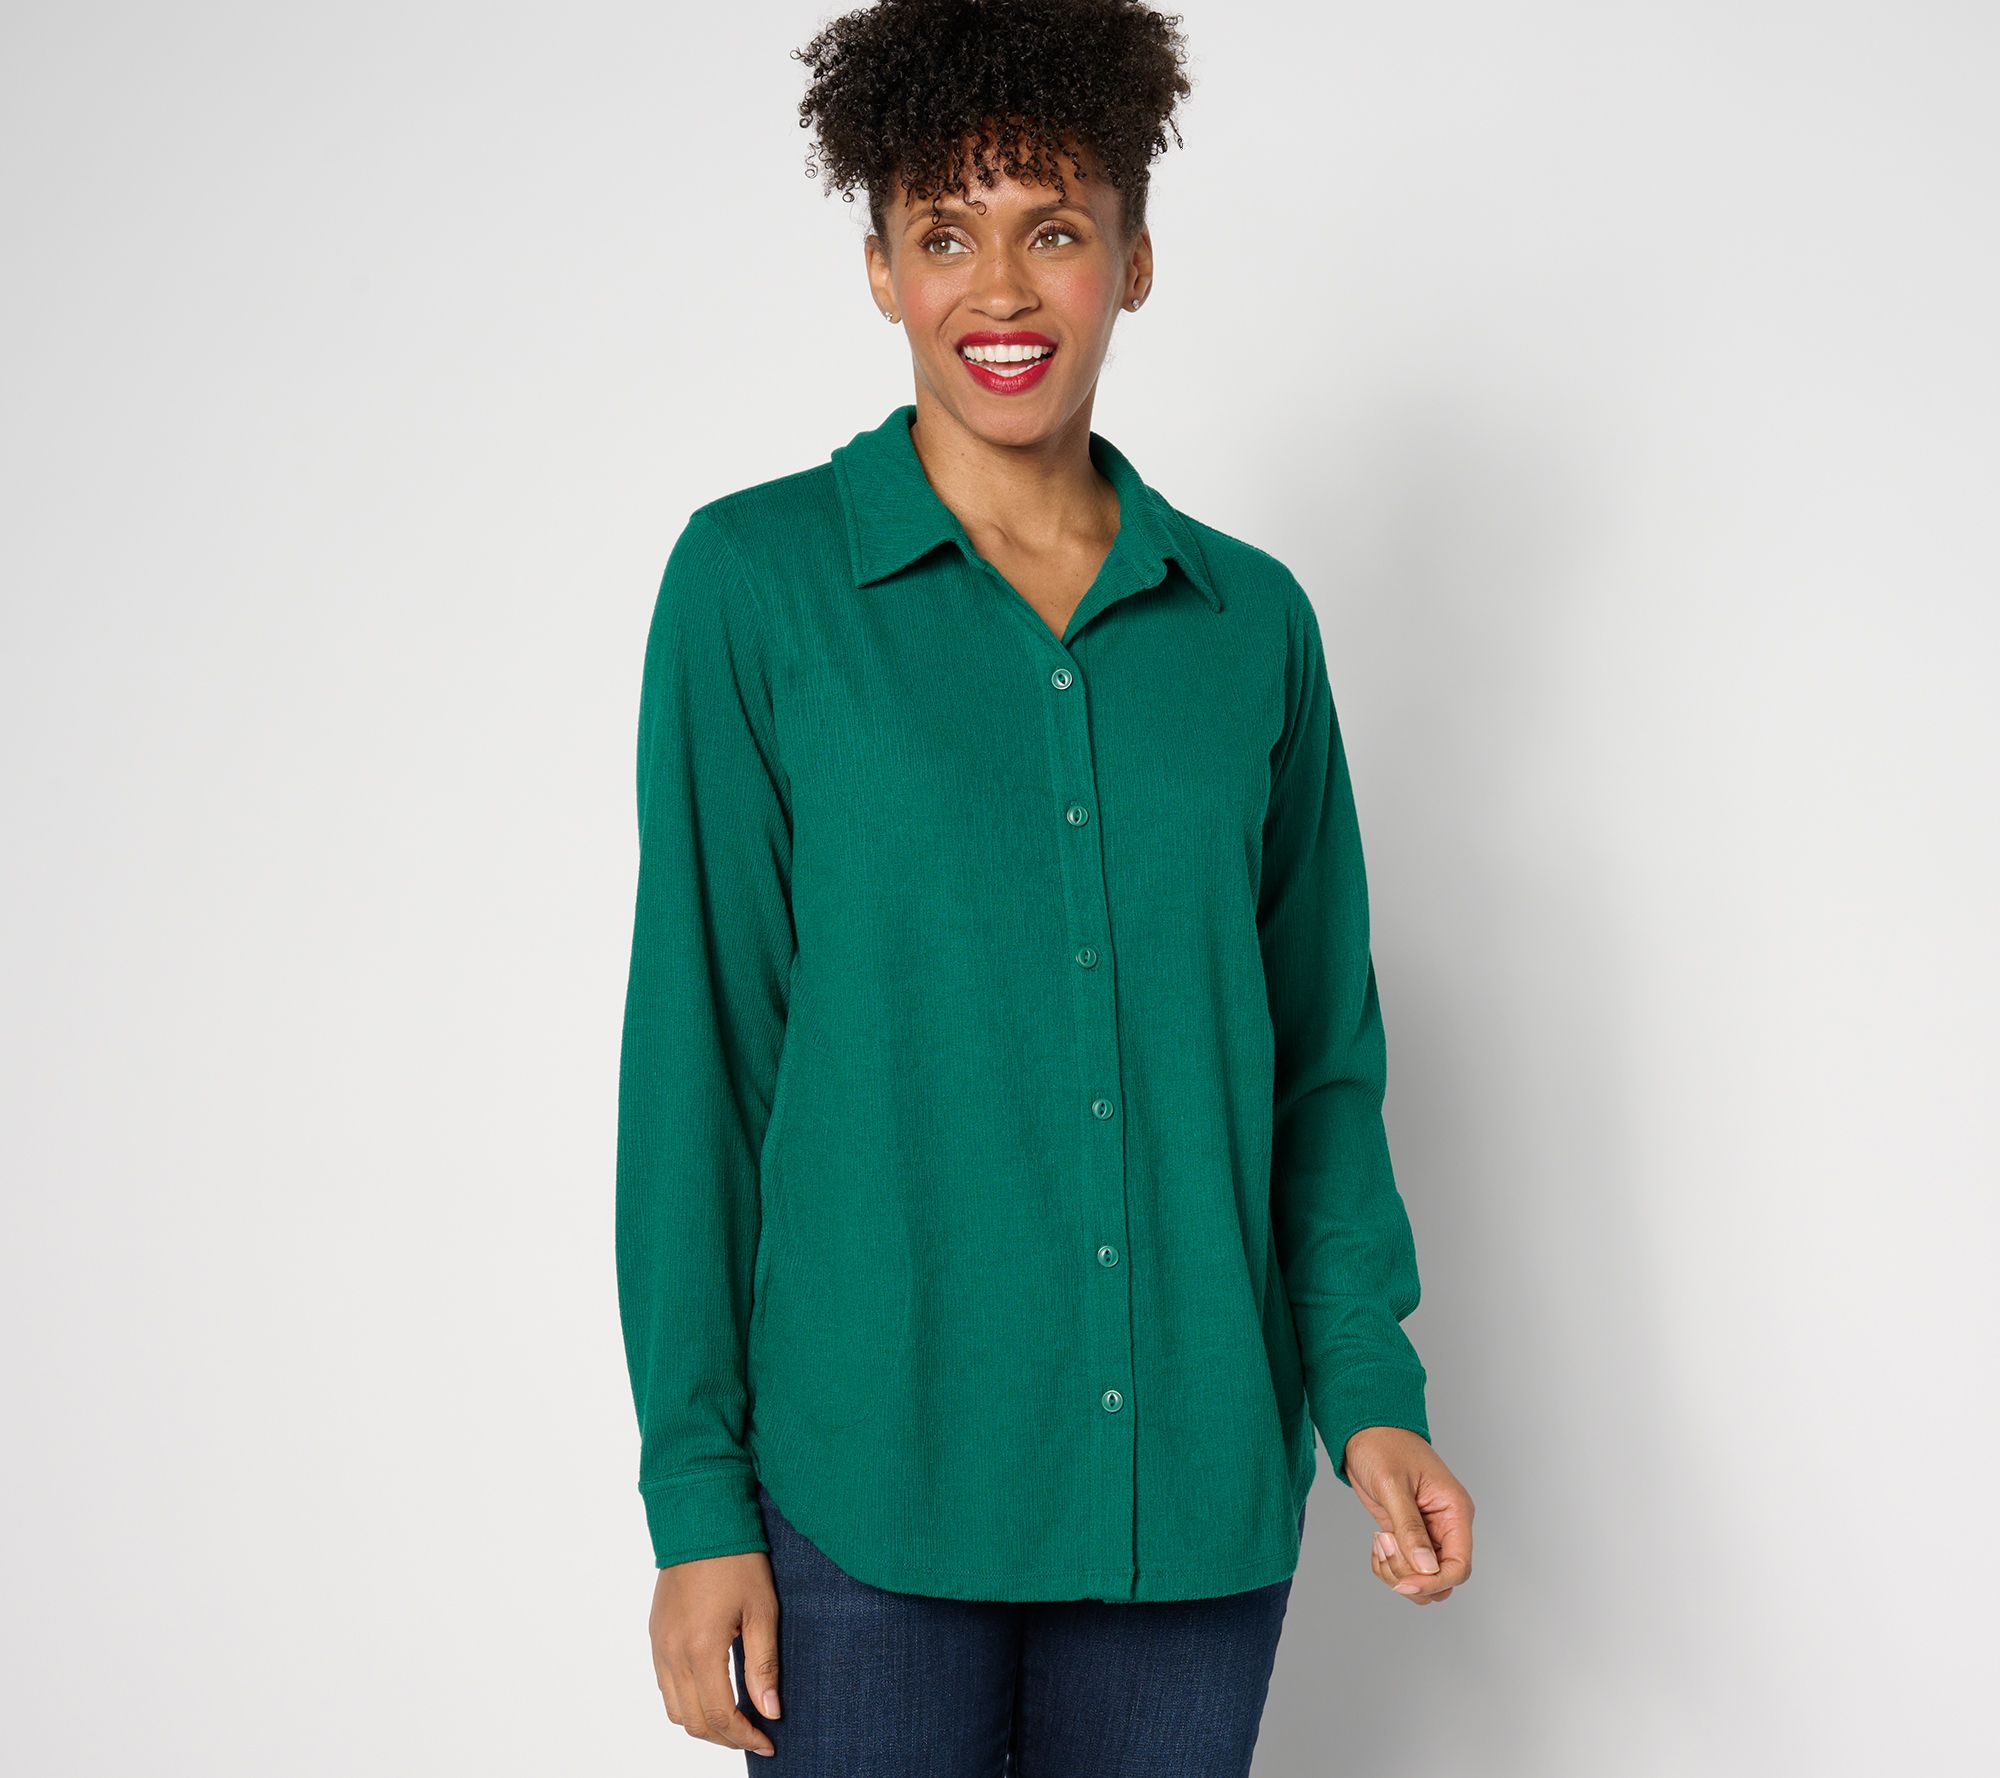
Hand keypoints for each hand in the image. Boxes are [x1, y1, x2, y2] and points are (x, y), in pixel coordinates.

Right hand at [649, 1552, 781, 1757]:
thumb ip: (763, 1665)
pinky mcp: (655, 1635)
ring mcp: (658, 1645)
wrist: (700, 1520)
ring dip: (703, 1723)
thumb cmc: (737, 1560)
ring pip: (674, 1709)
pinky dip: (686, 1701)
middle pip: (693, 1721)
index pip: (719, 1715)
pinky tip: (712, 1692)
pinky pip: (665, 1685)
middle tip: (756, 1735)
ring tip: (736, 1720)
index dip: (744, 1737)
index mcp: (700, 1649)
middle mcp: (671, 1653)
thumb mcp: (762, 1610)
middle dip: (725, 1738)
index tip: (768, 1742)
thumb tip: (770, 1711)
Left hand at [1342, 1427, 1473, 1605]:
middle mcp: (1446, 1526)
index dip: (1434, 1582)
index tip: (1404, 1583)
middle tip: (1385, 1543)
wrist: (1365, 1430)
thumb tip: (1428, 1569)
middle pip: (1441, 1579)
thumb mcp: (1394, 1486)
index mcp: (1454, 1512)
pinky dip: (1387, 1566)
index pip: (1459, 1567)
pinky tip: (1377, 1542)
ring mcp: (1427, 1533)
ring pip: (1423, 1578)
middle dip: (1411, 1576)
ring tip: (1379, 1540)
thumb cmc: (1383, 1446)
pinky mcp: (1408, 1535)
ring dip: (1397, 1572)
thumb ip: (1410, 1528)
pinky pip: (1406, 1568)